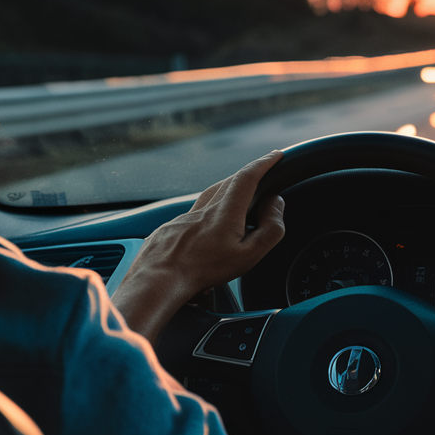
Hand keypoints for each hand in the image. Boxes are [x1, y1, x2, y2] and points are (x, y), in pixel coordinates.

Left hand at [111, 151, 286, 343]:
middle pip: (230, 181)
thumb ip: (270, 229)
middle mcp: (205, 207)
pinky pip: (197, 208)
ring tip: (240, 196)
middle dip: (249, 173)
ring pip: (212, 193)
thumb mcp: (248, 255)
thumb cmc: (203, 271)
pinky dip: (210, 206)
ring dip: (229, 187)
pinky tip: (211, 222)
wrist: (158, 279)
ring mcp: (186, 215)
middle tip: (263, 173)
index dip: (264, 163)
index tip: (276, 155)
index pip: (248, 177)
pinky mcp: (173, 225)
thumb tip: (276, 204)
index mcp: (226, 211)